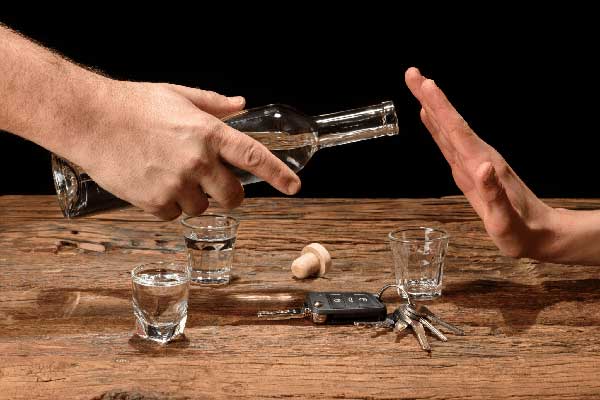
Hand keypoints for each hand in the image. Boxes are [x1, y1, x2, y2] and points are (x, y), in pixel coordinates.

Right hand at [64, 80, 300, 219]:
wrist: (88, 119)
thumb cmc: (132, 104)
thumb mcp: (178, 95)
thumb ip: (214, 104)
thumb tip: (241, 105)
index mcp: (208, 132)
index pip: (253, 156)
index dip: (278, 174)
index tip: (293, 187)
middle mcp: (197, 160)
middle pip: (233, 196)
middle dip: (229, 195)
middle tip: (216, 186)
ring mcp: (176, 183)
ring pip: (201, 208)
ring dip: (193, 198)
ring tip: (170, 176)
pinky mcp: (153, 201)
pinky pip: (173, 215)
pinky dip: (167, 206)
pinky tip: (152, 185)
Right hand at [404, 67, 556, 259]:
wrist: (540, 234)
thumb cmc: (521, 232)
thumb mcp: (506, 222)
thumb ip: (494, 194)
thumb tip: (483, 167)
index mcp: (481, 167)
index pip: (457, 131)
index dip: (441, 108)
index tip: (427, 84)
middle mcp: (477, 159)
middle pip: (450, 123)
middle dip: (431, 98)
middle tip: (412, 73)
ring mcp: (474, 163)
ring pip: (449, 130)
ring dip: (433, 108)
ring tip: (419, 88)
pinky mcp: (472, 171)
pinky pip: (451, 143)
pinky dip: (438, 128)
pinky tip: (431, 119)